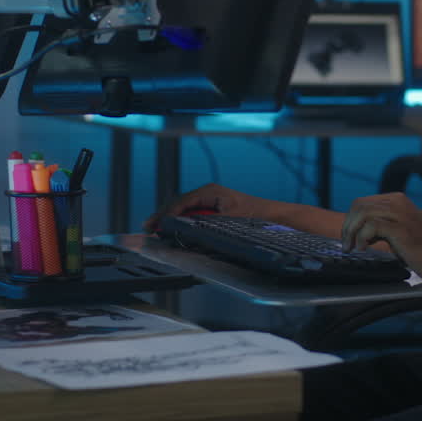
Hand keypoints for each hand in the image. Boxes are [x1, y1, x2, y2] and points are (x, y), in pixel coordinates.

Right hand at [142, 183, 267, 232]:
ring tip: (155, 229)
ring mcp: (209, 201)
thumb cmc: (255, 215)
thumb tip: (187, 228)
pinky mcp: (212, 210)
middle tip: (148, 227)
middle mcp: (207, 194)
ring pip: (183, 209)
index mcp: (210, 191)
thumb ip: (207, 224)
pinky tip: (172, 230)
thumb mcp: (229, 219)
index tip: (156, 224)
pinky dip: (180, 222)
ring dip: (170, 219)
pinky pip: (191, 214)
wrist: (273, 216)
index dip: (167, 213)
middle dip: (163, 215)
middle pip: (178, 204)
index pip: (181, 201)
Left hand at [340, 192, 421, 281]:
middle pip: (358, 206)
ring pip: (362, 213)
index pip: (361, 203)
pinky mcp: (402, 229)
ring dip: (352, 232)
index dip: (350, 221)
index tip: (348, 239)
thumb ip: (380, 226)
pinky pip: (372, 225)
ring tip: (354, 248)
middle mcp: (398, 202)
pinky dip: (363, 237)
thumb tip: (355, 230)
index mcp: (396, 200)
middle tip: (347, 246)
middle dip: (348, 227)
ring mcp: (400, 214)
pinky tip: (365, 249)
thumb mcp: (397, 231)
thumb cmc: (421, 250)